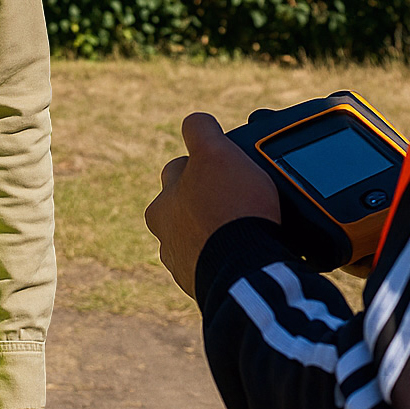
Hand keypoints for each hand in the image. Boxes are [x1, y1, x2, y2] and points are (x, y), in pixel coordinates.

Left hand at [145, 112, 279, 297]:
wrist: (247, 271)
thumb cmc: (230, 211)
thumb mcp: (215, 155)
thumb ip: (201, 131)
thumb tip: (195, 122)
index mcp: (161, 207)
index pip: (181, 170)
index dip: (207, 162)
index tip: (227, 165)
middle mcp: (166, 238)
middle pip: (187, 204)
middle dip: (208, 197)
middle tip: (240, 195)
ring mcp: (184, 264)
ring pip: (201, 235)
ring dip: (218, 228)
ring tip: (248, 224)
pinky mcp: (204, 286)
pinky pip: (217, 262)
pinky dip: (229, 254)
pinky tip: (248, 248)